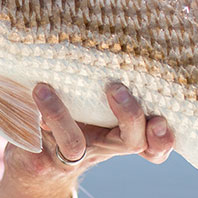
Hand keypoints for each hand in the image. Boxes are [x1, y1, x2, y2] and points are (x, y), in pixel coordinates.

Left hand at [0, 81, 172, 197]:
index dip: (163, 139)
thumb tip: (119, 34)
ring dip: (59, 114)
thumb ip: (107, 83)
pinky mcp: (45, 160)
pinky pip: (42, 140)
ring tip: (44, 88)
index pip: (155, 144)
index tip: (161, 120)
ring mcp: (74, 156)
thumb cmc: (73, 119)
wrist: (36, 163)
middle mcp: (105, 147)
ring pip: (75, 144)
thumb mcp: (96, 104)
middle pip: (132, 141)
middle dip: (129, 116)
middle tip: (116, 88)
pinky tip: (35, 91)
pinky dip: (37, 114)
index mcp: (123, 134)